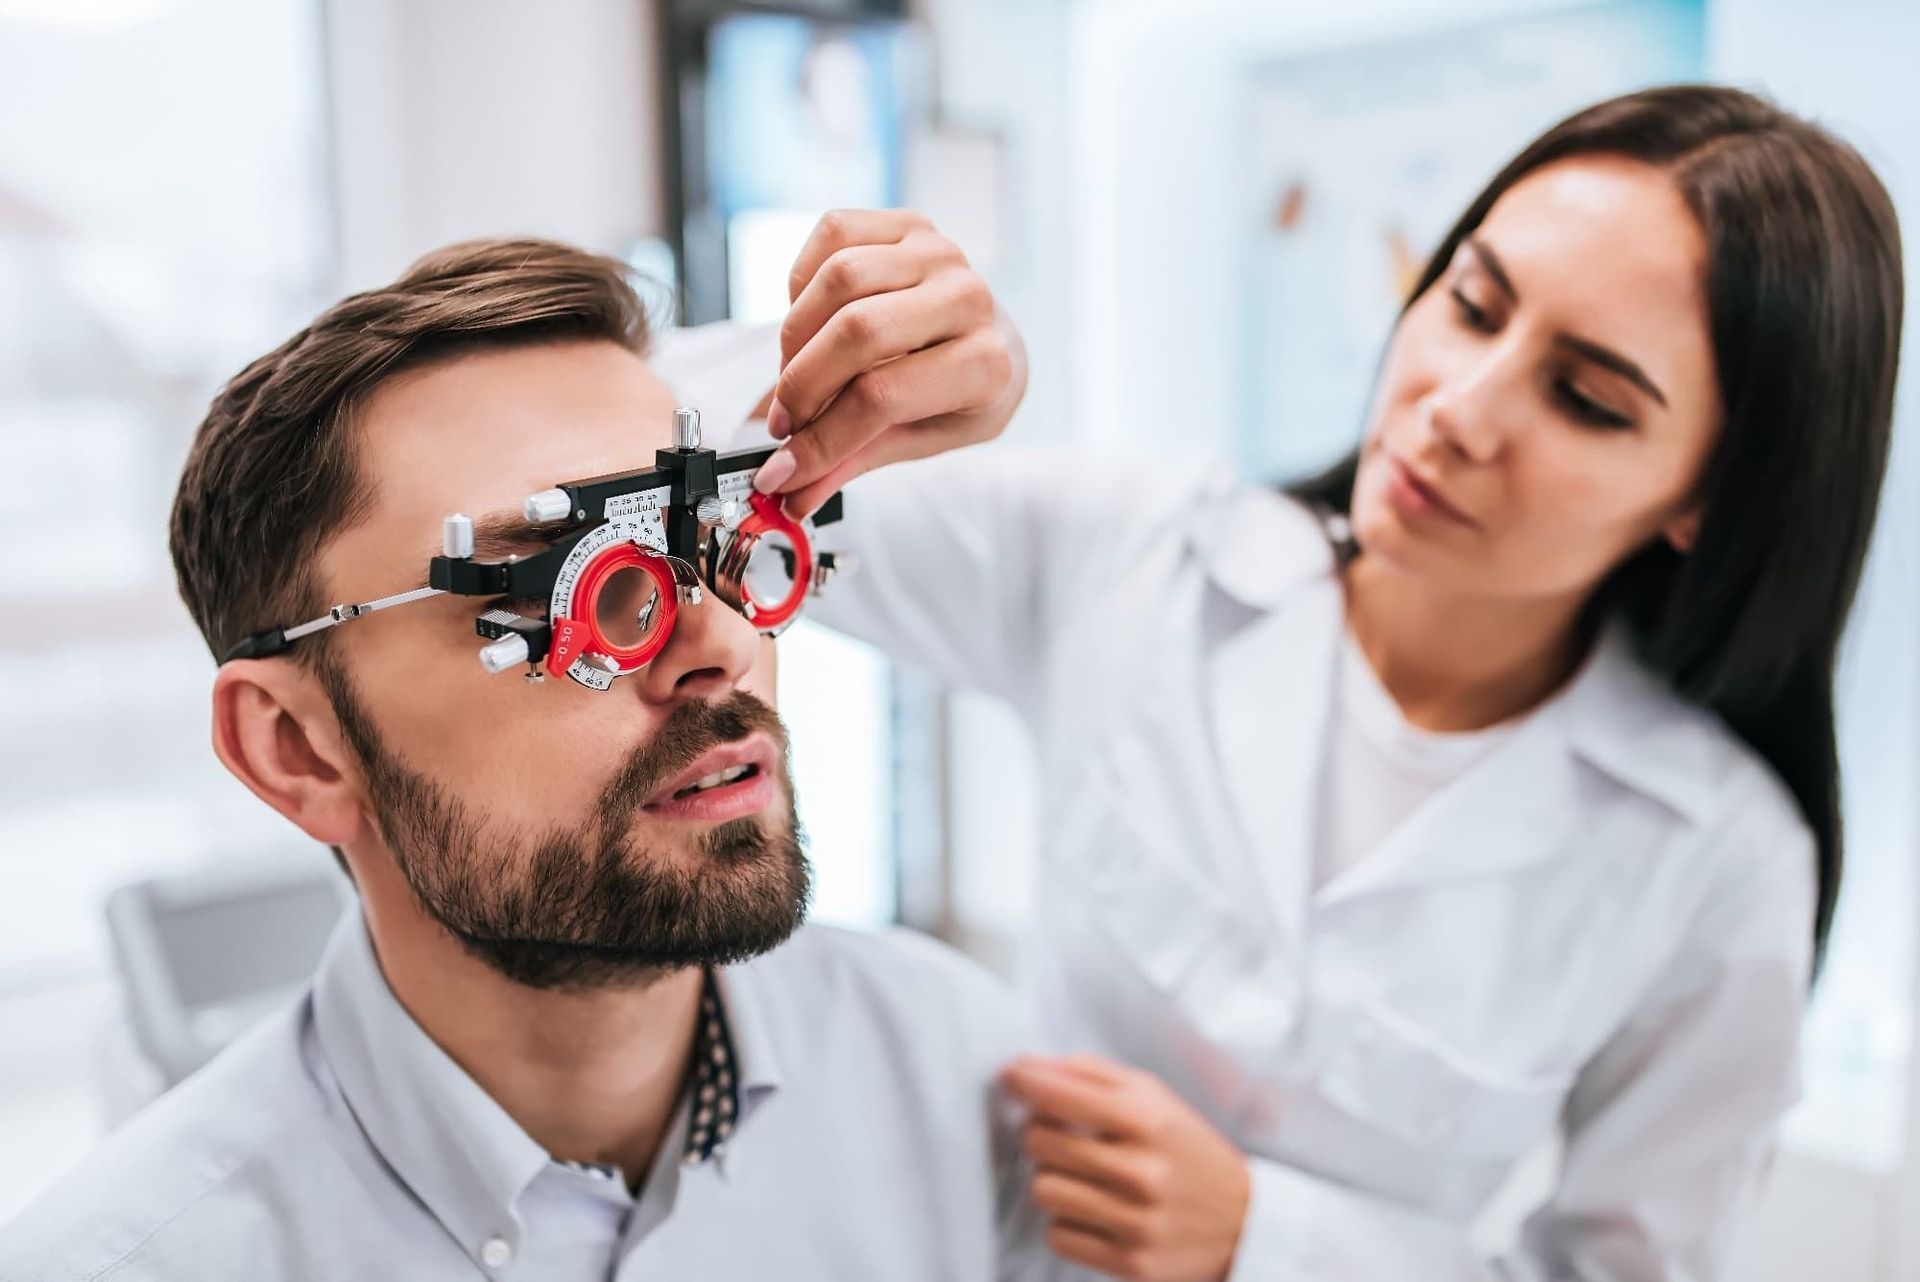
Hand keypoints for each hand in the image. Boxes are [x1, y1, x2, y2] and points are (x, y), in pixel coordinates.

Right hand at [751, 208, 1025, 517]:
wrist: (994, 341)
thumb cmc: (955, 397)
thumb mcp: (917, 440)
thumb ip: (851, 464)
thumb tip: (787, 494)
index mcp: (985, 364)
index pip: (880, 399)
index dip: (820, 438)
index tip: (782, 470)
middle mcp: (968, 298)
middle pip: (856, 332)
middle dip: (801, 385)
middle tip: (782, 423)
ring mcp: (939, 252)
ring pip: (838, 279)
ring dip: (795, 336)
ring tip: (795, 374)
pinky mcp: (908, 223)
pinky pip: (832, 235)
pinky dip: (803, 282)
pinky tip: (809, 320)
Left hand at [1002, 1055, 1250, 1281]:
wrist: (1245, 1222)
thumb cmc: (1190, 1153)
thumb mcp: (1157, 1098)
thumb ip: (1093, 1074)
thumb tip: (1031, 1066)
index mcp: (1149, 1121)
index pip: (1061, 1095)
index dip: (1025, 1081)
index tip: (1013, 1076)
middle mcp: (1142, 1172)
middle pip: (1040, 1142)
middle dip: (1041, 1132)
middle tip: (1060, 1133)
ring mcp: (1136, 1222)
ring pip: (1043, 1190)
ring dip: (1053, 1180)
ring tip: (1081, 1176)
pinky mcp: (1130, 1264)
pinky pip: (1058, 1236)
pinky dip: (1067, 1222)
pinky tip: (1093, 1212)